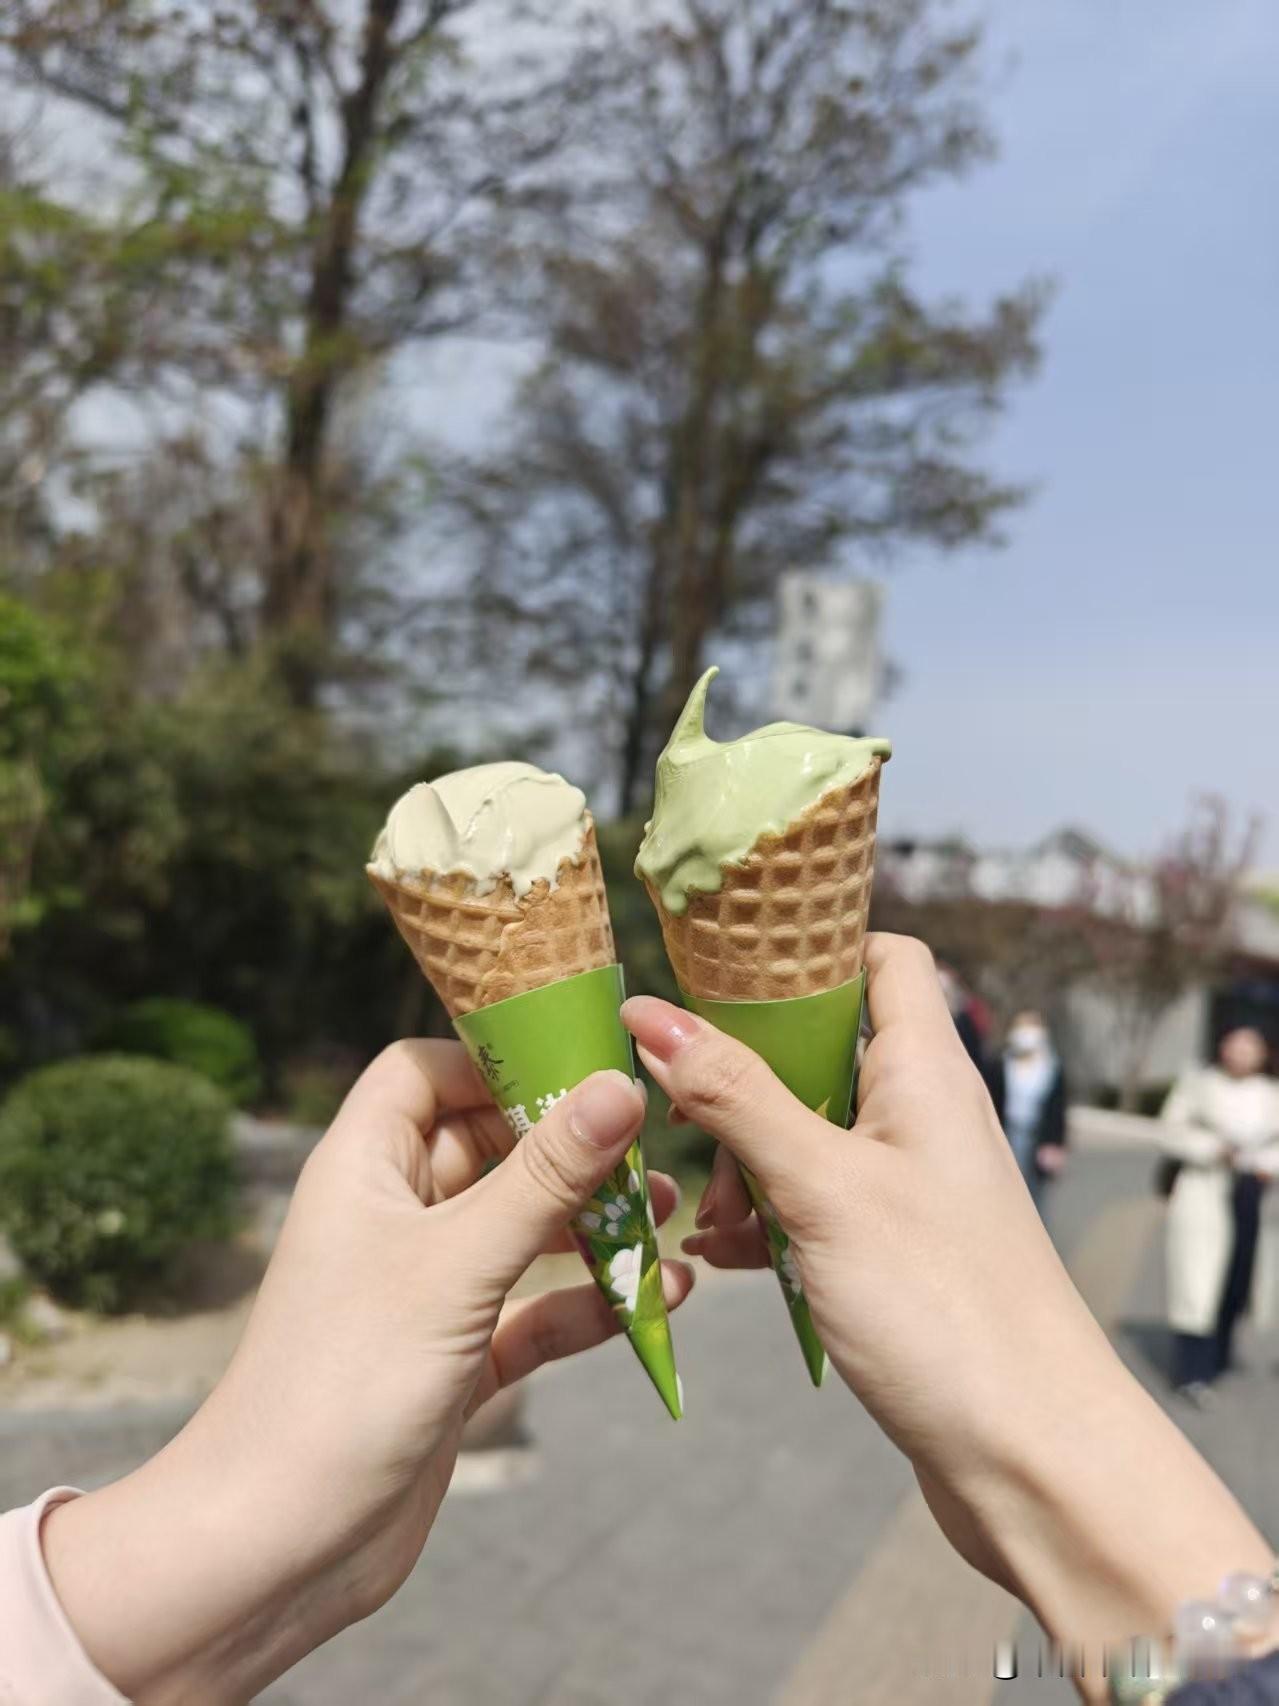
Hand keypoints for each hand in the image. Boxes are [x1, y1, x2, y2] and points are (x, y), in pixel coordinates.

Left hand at [43, 1043, 691, 1703]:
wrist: (278, 1546)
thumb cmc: (346, 1380)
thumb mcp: (457, 1264)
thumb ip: (543, 1177)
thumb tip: (619, 1088)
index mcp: (365, 1165)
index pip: (426, 1069)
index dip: (497, 1060)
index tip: (583, 1068)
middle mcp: (394, 1215)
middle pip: (491, 1145)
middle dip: (571, 1146)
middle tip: (654, 1149)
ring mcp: (427, 1289)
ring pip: (523, 1228)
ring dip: (595, 1223)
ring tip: (671, 1217)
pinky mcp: (457, 1357)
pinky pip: (535, 1308)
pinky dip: (591, 1301)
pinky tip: (662, 1298)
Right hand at [622, 937, 1269, 1674]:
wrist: (1033, 1458)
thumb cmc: (940, 1304)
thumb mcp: (822, 1187)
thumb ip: (737, 1096)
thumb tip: (651, 1013)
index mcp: (925, 1069)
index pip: (884, 956)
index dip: (810, 947)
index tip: (722, 964)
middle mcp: (924, 1115)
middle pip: (826, 1046)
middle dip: (747, 1074)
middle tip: (682, 1109)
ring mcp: (911, 1187)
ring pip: (810, 1133)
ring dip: (748, 1160)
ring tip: (709, 1212)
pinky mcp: (896, 1253)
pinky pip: (815, 1207)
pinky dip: (768, 1221)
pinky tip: (724, 1257)